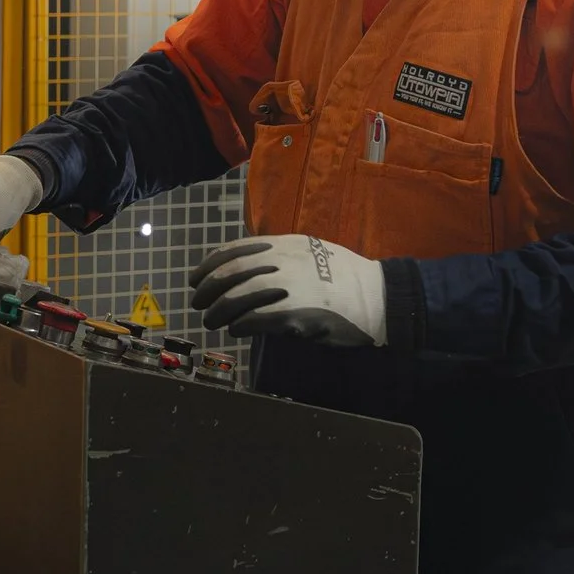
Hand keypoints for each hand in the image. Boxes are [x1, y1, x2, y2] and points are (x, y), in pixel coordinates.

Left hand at [189, 235, 386, 347]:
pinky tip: (236, 329)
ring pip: (238, 296)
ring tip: (211, 320)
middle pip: (231, 273)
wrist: (378, 296)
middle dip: (207, 289)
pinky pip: (256, 318)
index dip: (209, 265)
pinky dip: (240, 324)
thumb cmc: (346, 277)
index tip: (196, 278)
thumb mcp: (312, 252)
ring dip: (219, 311)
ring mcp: (289, 286)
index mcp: (286, 244)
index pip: (235, 249)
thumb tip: (251, 268)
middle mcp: (284, 260)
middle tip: (196, 303)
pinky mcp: (295, 313)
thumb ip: (282, 256)